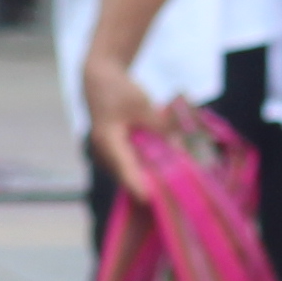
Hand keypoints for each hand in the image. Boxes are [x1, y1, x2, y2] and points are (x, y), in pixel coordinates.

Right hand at [80, 53, 191, 201]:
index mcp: (107, 139)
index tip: (150, 200)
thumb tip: (181, 148)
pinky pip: (128, 168)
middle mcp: (102, 153)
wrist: (99, 80)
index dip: (137, 185)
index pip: (124, 168)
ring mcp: (105, 157)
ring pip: (128, 174)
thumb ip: (160, 126)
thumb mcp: (143, 105)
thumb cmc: (119, 90)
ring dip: (146, 179)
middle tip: (172, 197)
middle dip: (148, 186)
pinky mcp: (111, 156)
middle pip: (127, 177)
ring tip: (171, 186)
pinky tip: (162, 172)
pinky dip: (143, 170)